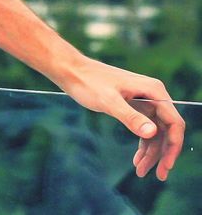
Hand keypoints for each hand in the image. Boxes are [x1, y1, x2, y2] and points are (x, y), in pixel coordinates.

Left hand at [58, 56, 185, 180]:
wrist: (70, 70)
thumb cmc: (88, 82)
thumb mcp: (108, 101)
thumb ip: (130, 116)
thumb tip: (152, 133)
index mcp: (154, 91)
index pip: (174, 123)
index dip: (173, 146)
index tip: (166, 166)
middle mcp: (153, 95)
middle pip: (167, 130)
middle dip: (163, 153)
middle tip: (158, 175)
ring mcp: (144, 100)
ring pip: (155, 132)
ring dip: (151, 152)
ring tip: (141, 171)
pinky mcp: (134, 105)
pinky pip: (144, 128)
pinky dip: (142, 144)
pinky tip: (137, 159)